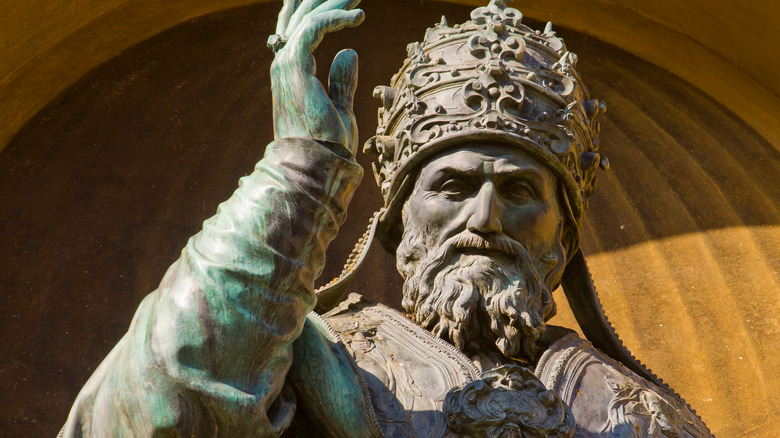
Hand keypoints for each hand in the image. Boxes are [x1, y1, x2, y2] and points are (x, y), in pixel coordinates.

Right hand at [270, 0, 363, 154]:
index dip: (319, 12)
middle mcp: (285, 64)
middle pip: (302, 19)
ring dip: (333, 3)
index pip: (300, 31)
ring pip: (307, 18)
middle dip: (325, 0)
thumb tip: (349, 52)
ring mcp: (287, 64)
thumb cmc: (329, 145)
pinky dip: (335, 18)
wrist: (318, 164)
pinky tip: (358, 16)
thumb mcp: (341, 107)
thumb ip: (342, 80)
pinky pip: (313, 28)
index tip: (346, 2)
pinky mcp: (295, 66)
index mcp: (293, 73)